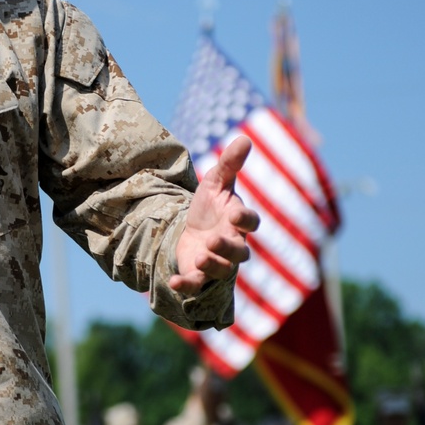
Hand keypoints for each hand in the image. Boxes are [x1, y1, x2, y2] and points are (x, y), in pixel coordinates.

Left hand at [171, 134, 258, 295]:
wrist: (190, 231)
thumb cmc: (209, 207)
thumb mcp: (215, 183)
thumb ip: (230, 164)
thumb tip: (245, 138)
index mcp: (238, 222)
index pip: (250, 222)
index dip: (246, 220)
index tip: (235, 214)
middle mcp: (233, 245)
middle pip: (239, 252)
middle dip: (227, 248)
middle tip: (212, 240)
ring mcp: (217, 263)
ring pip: (222, 270)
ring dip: (212, 265)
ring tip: (200, 257)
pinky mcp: (199, 276)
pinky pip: (197, 285)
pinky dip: (187, 286)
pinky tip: (174, 282)